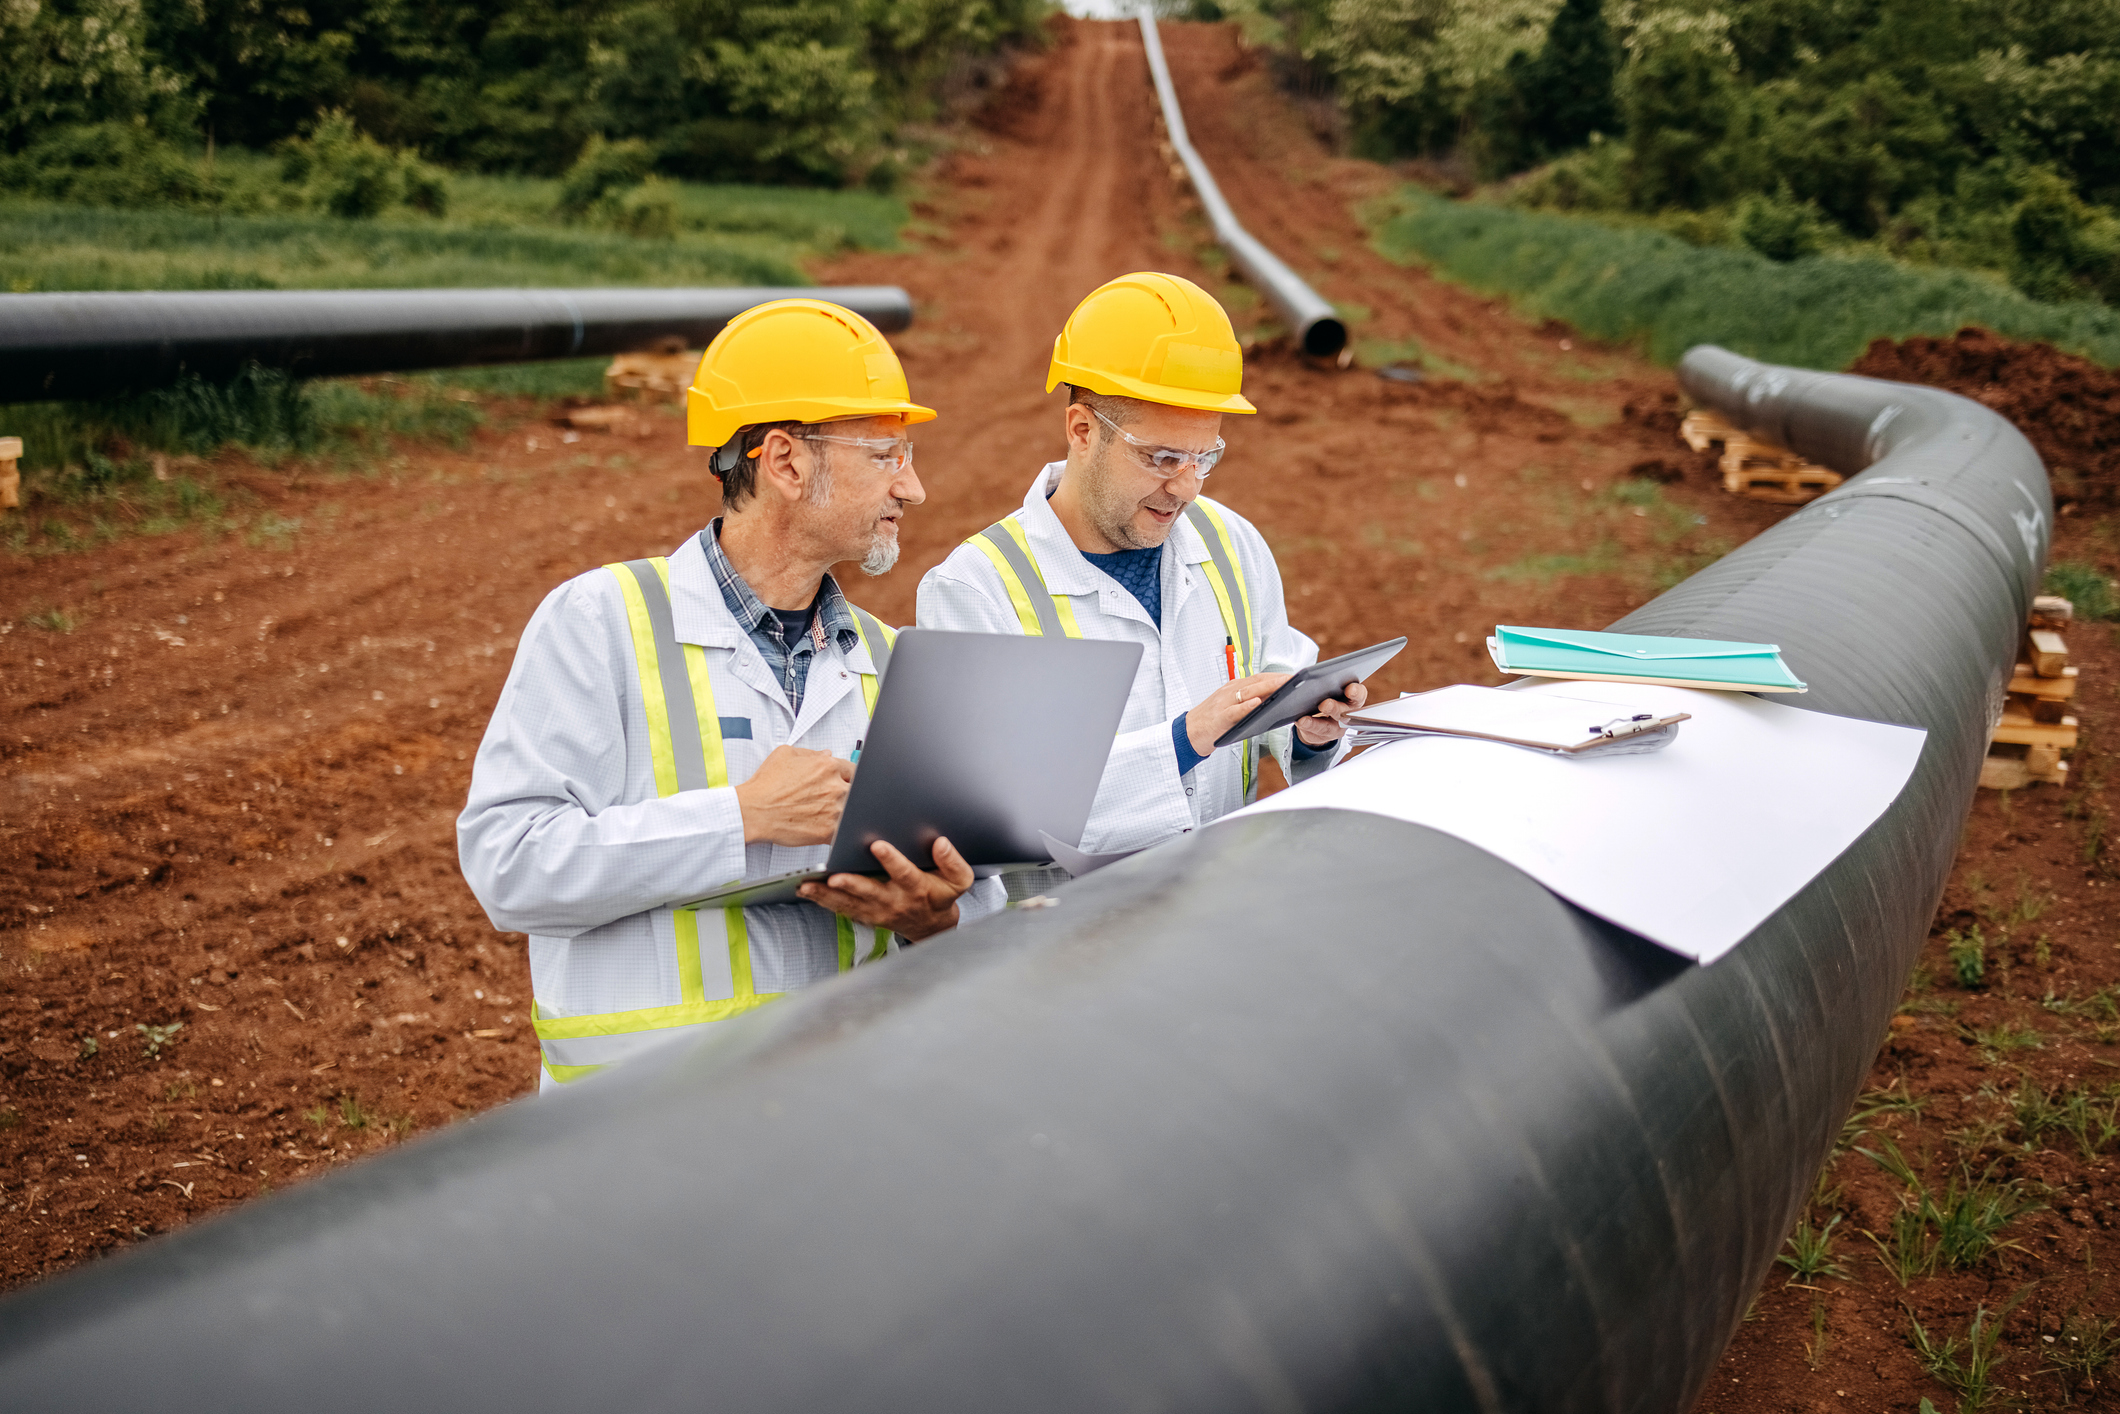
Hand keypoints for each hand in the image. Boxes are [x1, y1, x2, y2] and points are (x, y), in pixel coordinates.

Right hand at [735, 745, 852, 846]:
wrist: (752, 811)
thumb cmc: (765, 785)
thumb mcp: (785, 755)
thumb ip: (810, 753)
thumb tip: (826, 754)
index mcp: (827, 766)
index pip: (853, 769)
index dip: (848, 776)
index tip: (845, 782)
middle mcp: (834, 786)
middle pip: (856, 789)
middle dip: (848, 793)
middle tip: (834, 799)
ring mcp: (834, 809)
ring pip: (853, 810)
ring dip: (845, 812)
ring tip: (827, 814)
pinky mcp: (828, 831)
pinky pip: (845, 831)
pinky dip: (840, 831)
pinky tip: (828, 828)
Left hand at [798, 836, 975, 942]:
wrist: (933, 927)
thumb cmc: (941, 896)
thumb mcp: (958, 880)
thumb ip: (953, 862)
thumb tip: (940, 842)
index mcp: (918, 889)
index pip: (905, 873)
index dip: (892, 861)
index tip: (878, 846)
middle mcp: (896, 901)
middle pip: (871, 892)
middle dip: (852, 884)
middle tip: (834, 876)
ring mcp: (879, 911)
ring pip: (851, 903)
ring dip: (828, 895)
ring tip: (807, 885)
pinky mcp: (866, 917)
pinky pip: (843, 909)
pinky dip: (823, 901)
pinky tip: (807, 891)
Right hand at [1185, 672, 1291, 756]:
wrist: (1188, 733)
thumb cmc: (1211, 722)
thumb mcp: (1231, 708)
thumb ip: (1248, 703)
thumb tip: (1271, 702)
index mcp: (1232, 688)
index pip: (1258, 678)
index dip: (1276, 676)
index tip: (1292, 676)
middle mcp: (1229, 692)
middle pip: (1256, 682)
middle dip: (1276, 680)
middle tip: (1294, 679)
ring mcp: (1223, 703)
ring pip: (1248, 692)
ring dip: (1267, 688)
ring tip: (1283, 686)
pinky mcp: (1219, 718)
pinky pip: (1235, 711)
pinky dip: (1246, 706)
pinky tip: (1257, 703)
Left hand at [1296, 680, 1368, 746]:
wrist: (1317, 714)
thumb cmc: (1321, 694)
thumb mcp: (1321, 684)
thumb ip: (1316, 680)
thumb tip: (1298, 679)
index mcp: (1351, 697)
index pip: (1359, 694)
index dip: (1356, 692)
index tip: (1350, 689)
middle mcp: (1347, 714)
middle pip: (1345, 712)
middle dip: (1335, 708)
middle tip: (1324, 704)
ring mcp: (1337, 727)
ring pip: (1328, 727)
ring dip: (1316, 723)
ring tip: (1303, 719)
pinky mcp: (1324, 736)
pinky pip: (1315, 734)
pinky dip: (1307, 728)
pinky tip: (1299, 722)